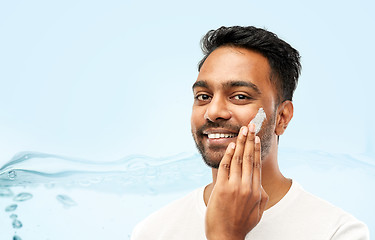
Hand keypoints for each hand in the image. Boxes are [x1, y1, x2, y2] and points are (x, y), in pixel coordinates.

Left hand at [205, 123, 268, 239]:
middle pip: (248, 158)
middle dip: (250, 140)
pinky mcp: (222, 189)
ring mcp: (234, 187)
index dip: (256, 149)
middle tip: (250, 126)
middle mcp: (247, 187)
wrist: (226, 237)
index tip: (256, 137)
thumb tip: (259, 182)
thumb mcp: (258, 211)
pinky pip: (225, 167)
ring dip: (240, 143)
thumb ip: (260, 195)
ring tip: (242, 131)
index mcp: (257, 191)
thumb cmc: (241, 224)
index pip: (256, 164)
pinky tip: (231, 145)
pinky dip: (228, 155)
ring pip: (238, 160)